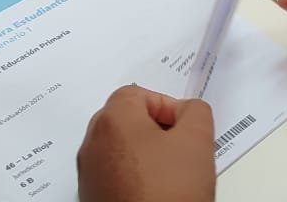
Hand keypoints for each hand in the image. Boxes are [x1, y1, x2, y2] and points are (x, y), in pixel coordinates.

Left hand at [77, 85, 214, 201]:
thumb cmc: (170, 192)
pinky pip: (114, 175)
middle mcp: (92, 144)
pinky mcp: (92, 198)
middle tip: (179, 152)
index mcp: (113, 120)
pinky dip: (134, 179)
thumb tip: (187, 111)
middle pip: (126, 120)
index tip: (184, 131)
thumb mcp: (197, 141)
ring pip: (120, 149)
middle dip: (155, 131)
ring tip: (169, 177)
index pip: (139, 94)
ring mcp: (89, 175)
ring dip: (145, 156)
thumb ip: (195, 111)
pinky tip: (155, 194)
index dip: (167, 107)